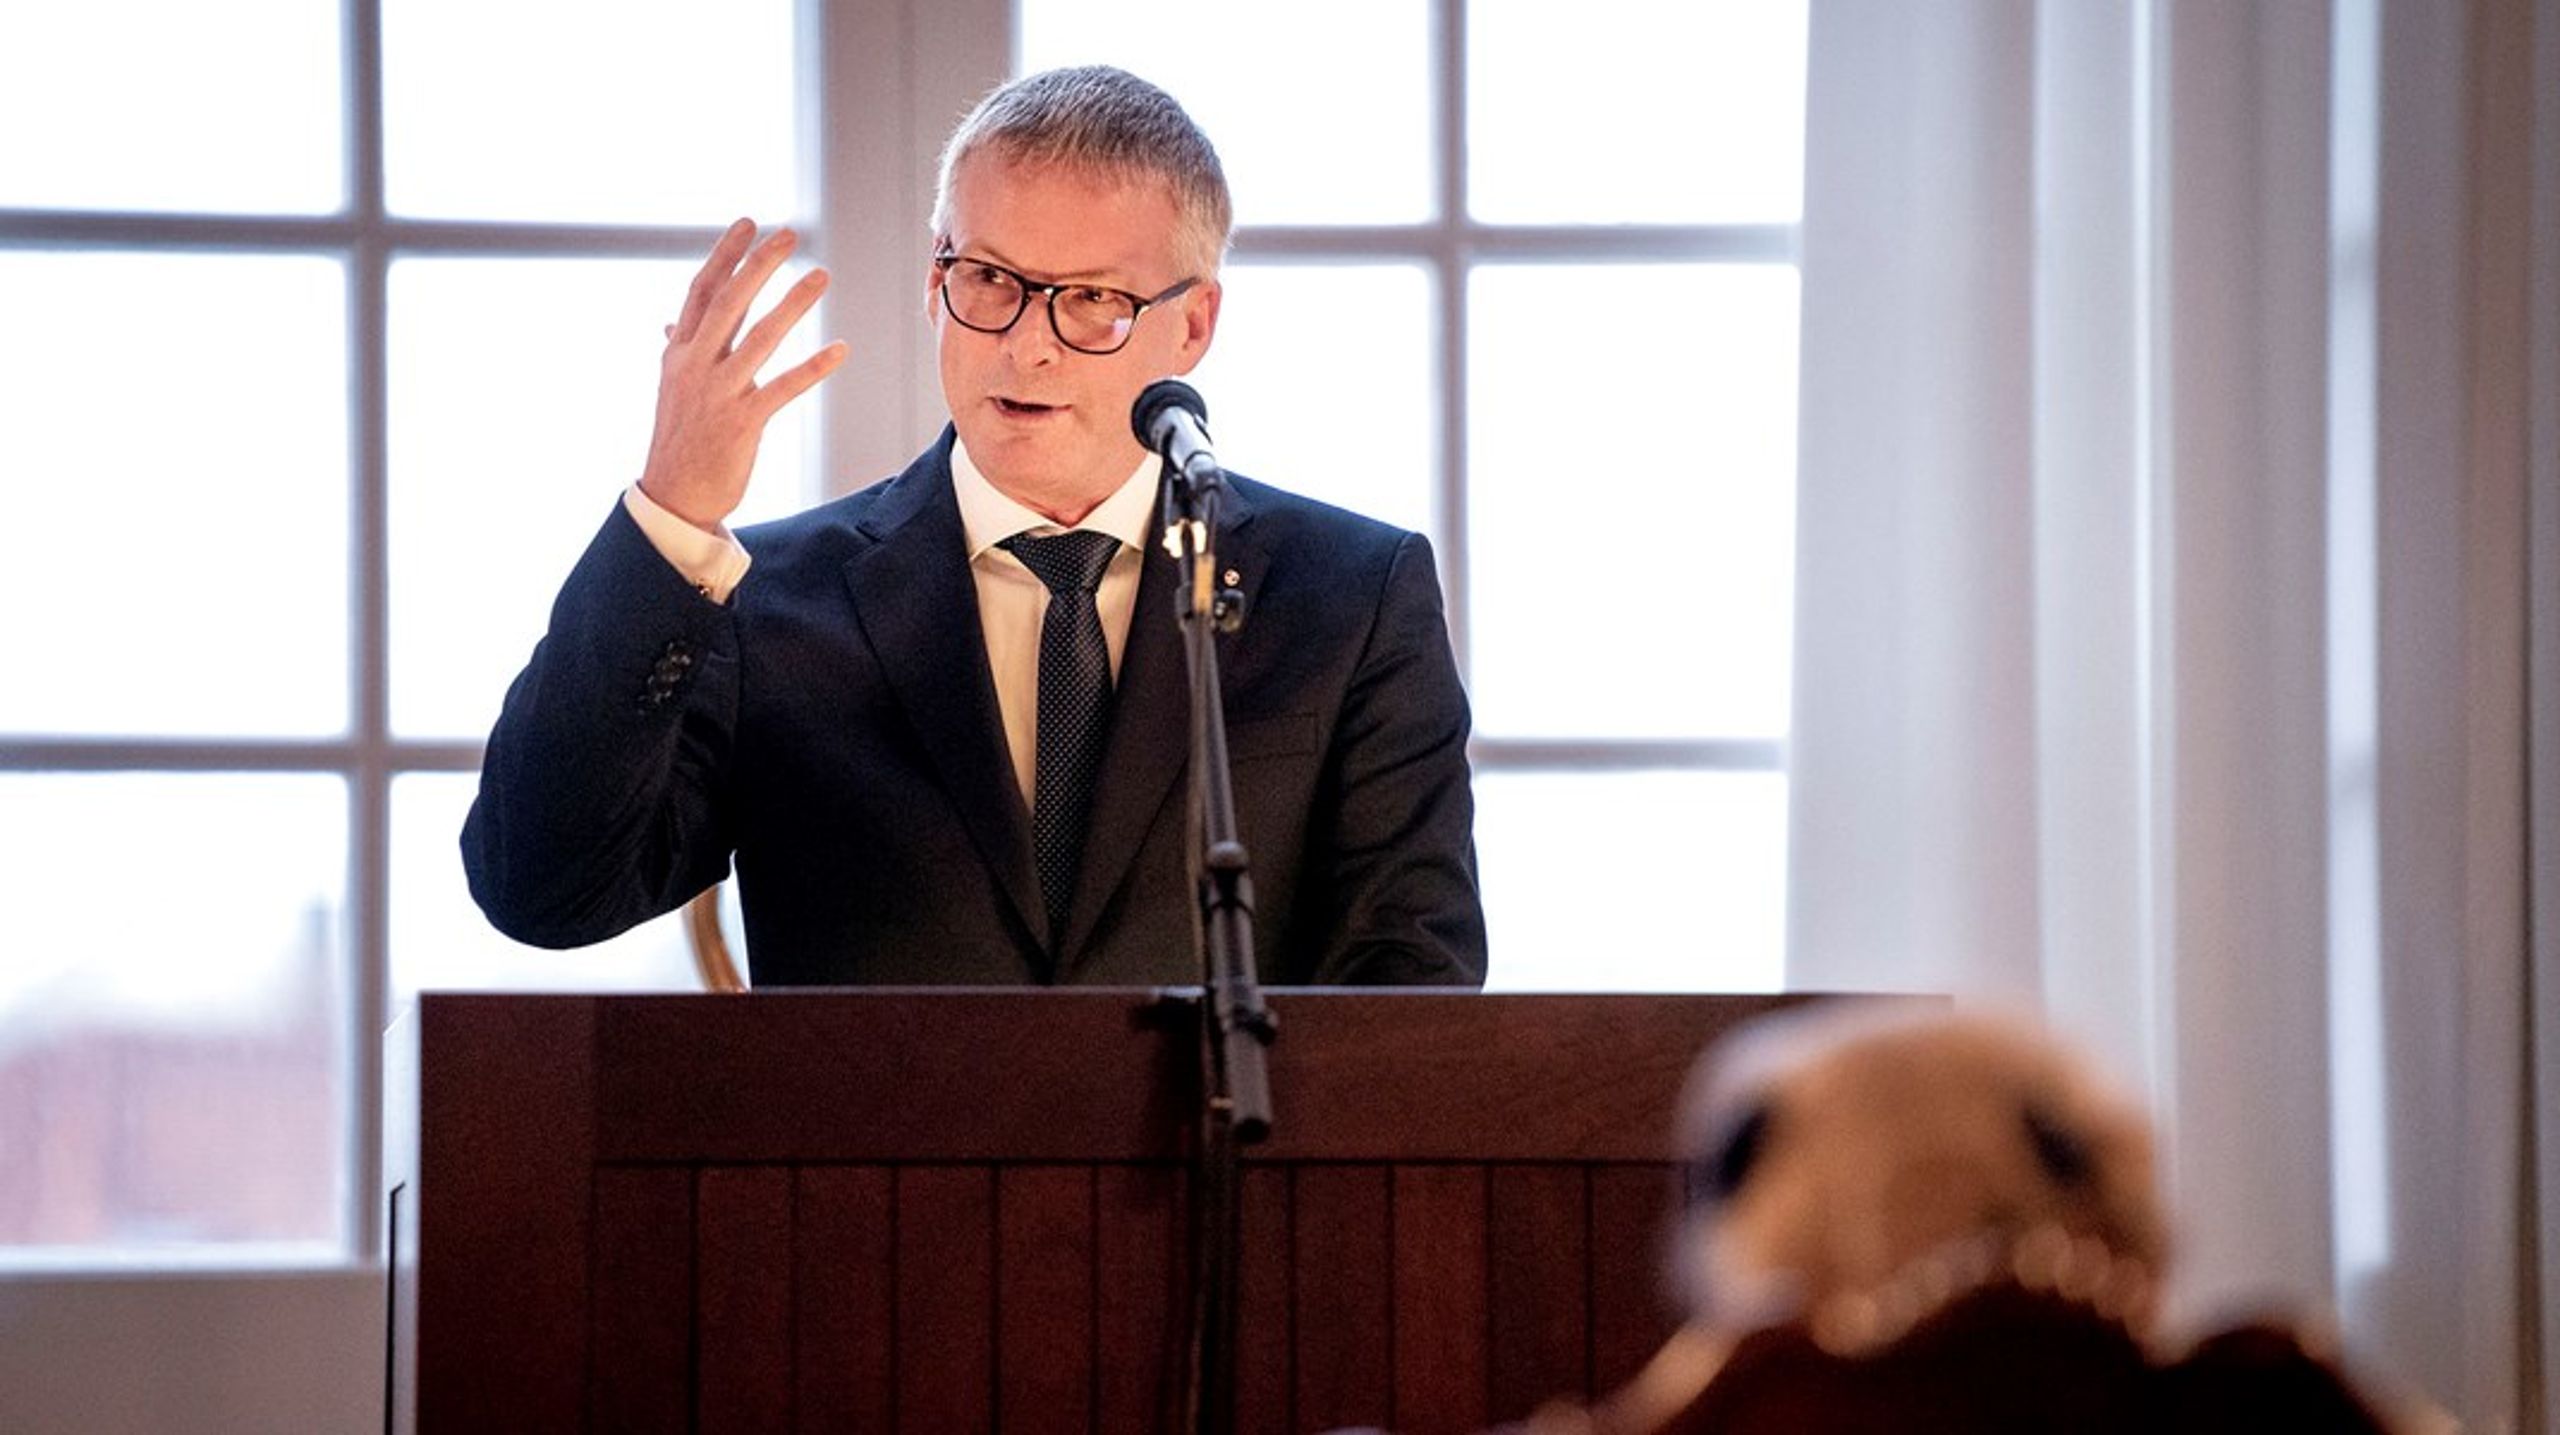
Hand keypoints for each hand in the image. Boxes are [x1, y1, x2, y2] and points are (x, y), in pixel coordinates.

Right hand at [638, 218, 848, 530]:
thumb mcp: (673, 388)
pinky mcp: (742, 424)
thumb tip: (669, 323)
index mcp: (679, 353)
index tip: (747, 223)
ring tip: (822, 276)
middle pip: (729, 304)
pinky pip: (783, 389)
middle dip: (758, 266)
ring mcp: (718, 394)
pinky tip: (841, 349)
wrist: (674, 496)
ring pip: (760, 339)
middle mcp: (695, 366)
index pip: (701, 292)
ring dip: (793, 305)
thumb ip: (678, 349)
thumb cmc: (680, 438)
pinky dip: (813, 367)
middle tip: (789, 234)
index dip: (724, 256)